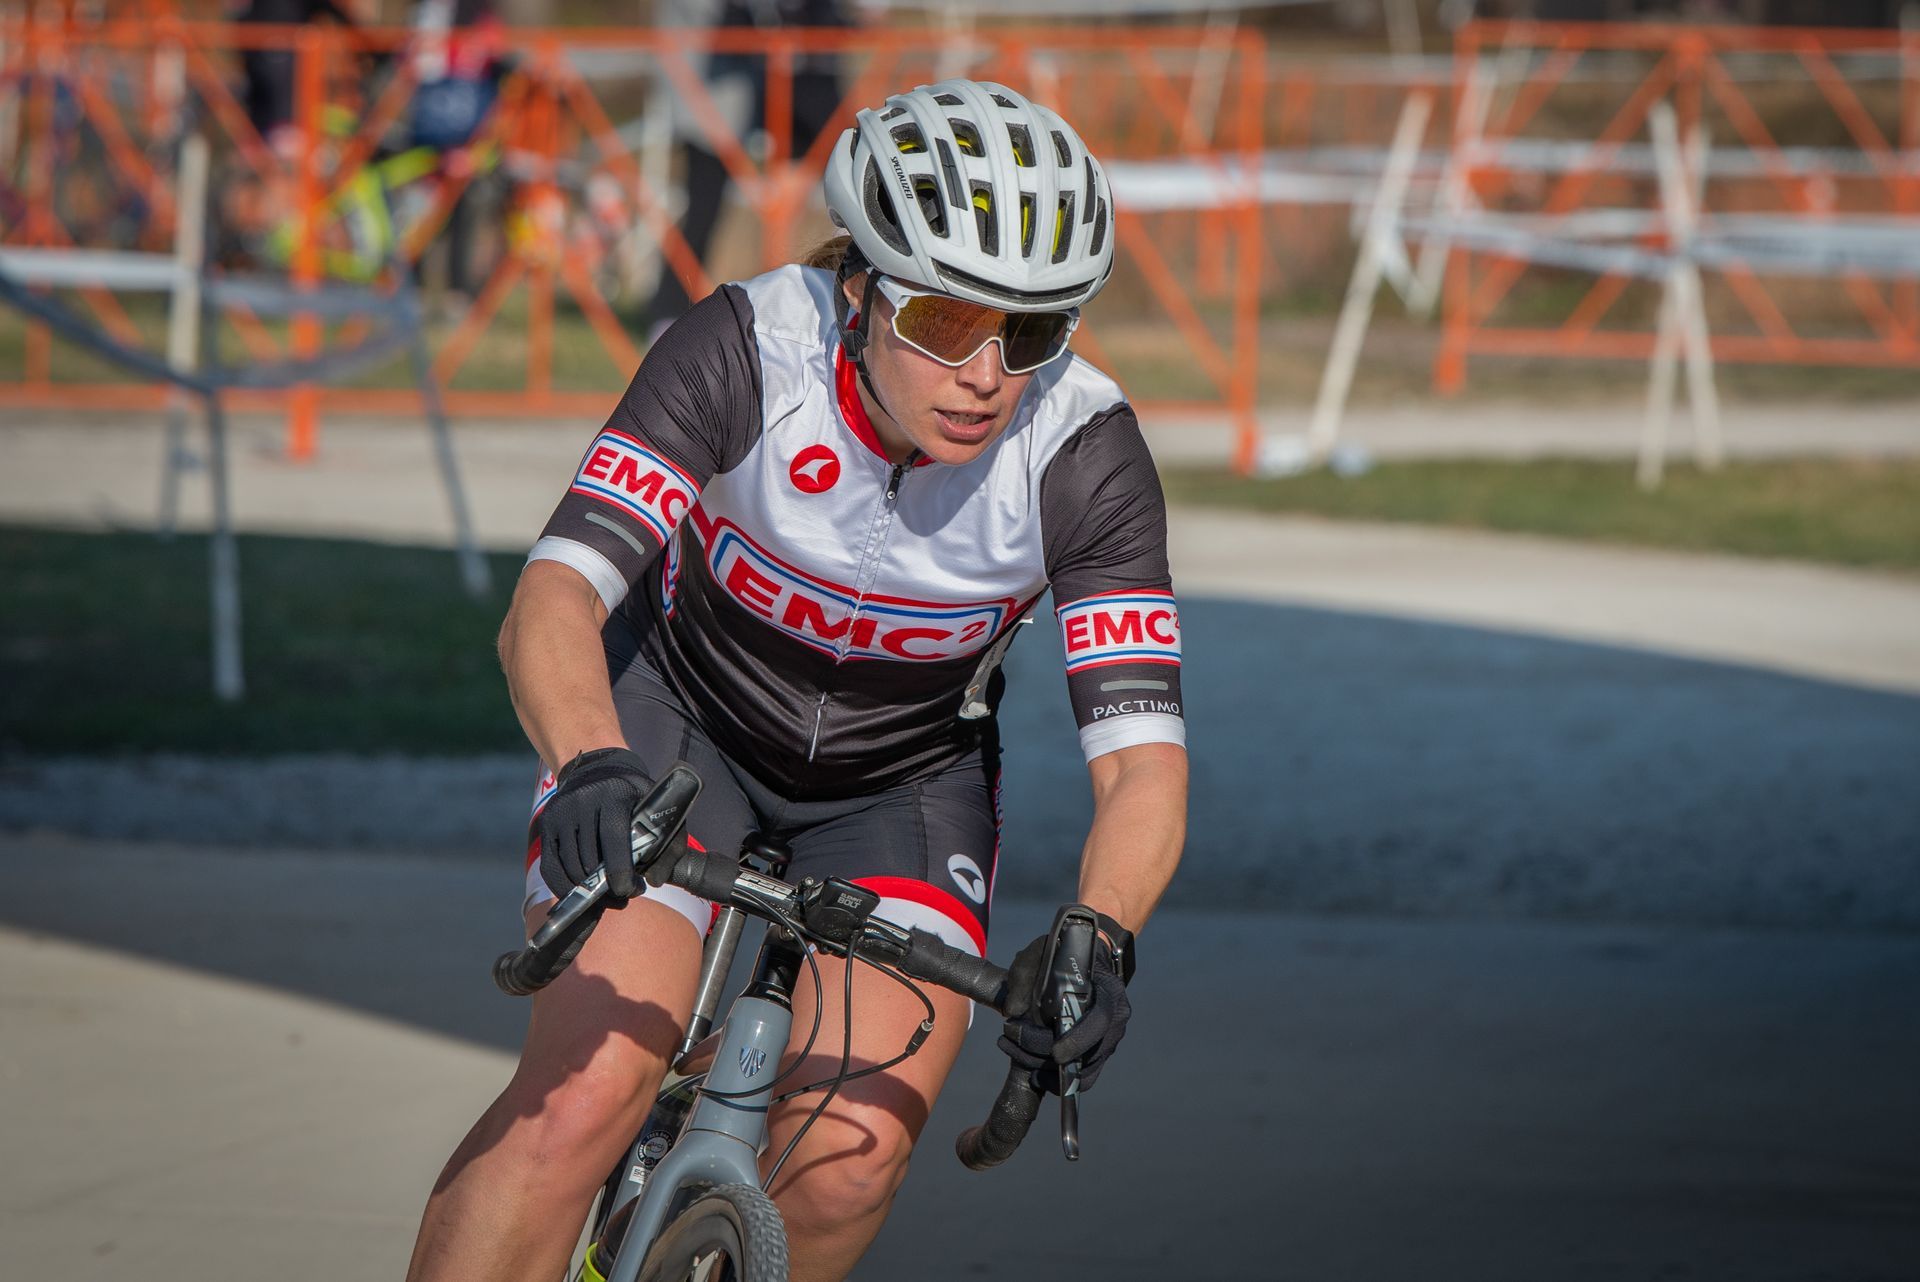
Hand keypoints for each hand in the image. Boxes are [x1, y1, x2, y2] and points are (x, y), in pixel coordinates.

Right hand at [536, 746, 655, 899]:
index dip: (620, 870)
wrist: (597, 768)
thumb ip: (669, 843)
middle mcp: (583, 800)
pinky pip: (550, 868)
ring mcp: (560, 812)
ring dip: (587, 891)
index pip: (613, 837)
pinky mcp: (546, 824)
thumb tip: (656, 880)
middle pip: (590, 859)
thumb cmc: (634, 795)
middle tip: (623, 895)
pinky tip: (580, 895)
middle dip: (607, 887)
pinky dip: (563, 888)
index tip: (628, 890)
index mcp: (615, 793)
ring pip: (570, 867)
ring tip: (607, 896)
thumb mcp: (657, 807)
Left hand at [997, 919, 1133, 1093]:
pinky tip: (1034, 1073)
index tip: (1054, 1052)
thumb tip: (1012, 1012)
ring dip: (1046, 1071)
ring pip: (1083, 1071)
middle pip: (1088, 1053)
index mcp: (1108, 992)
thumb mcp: (1041, 952)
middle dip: (1044, 1055)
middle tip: (1010, 1040)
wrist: (1089, 956)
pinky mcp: (1098, 1053)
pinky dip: (1058, 1080)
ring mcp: (1109, 1039)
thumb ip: (1023, 976)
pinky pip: (1083, 1077)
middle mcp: (1115, 1019)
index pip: (1101, 1020)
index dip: (1079, 1040)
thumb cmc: (1065, 954)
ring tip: (1013, 1051)